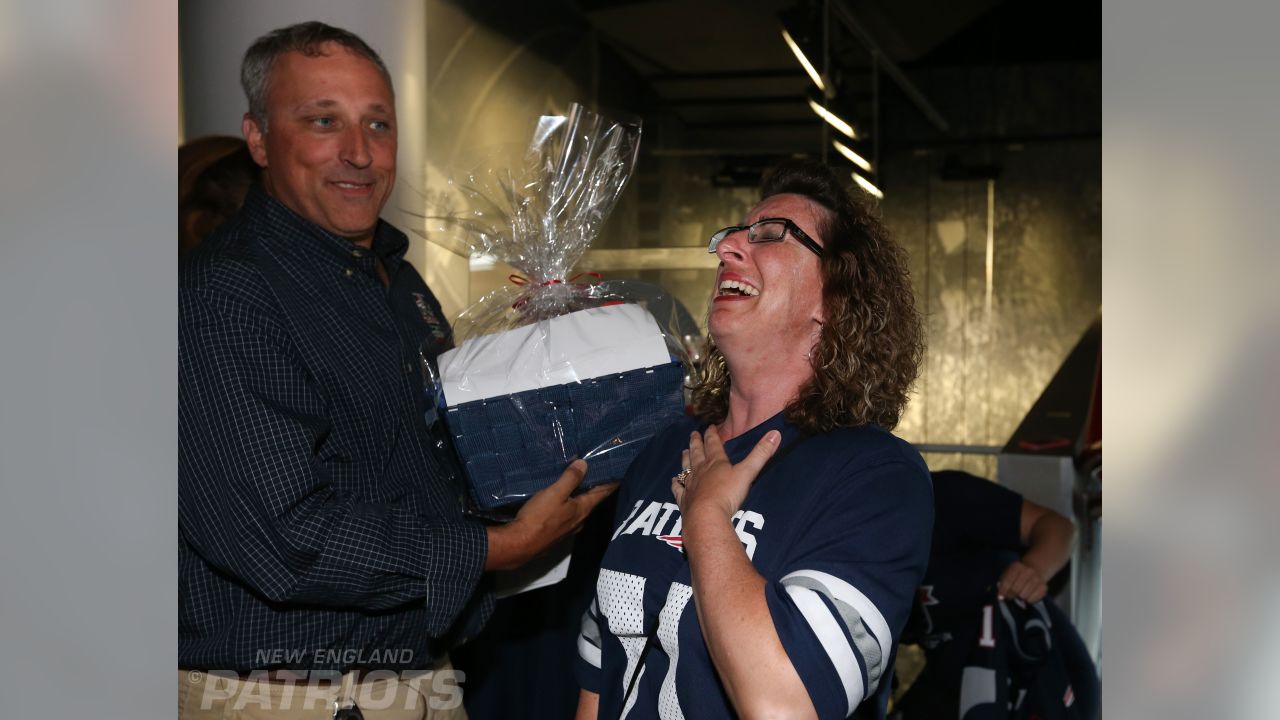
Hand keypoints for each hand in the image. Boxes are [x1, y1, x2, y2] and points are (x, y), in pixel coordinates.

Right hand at [485, 460, 617, 570]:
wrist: (519, 544)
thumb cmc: (539, 518)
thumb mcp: (555, 493)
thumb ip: (570, 479)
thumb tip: (584, 464)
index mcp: (582, 509)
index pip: (603, 492)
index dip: (611, 481)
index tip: (617, 471)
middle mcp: (579, 520)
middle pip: (592, 500)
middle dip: (595, 486)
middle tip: (595, 470)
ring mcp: (568, 528)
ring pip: (579, 508)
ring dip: (580, 495)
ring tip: (577, 481)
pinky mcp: (556, 532)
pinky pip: (567, 514)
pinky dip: (568, 503)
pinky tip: (561, 499)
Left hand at [672, 426, 779, 518]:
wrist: (707, 516)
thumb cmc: (728, 494)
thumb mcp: (748, 472)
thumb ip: (761, 453)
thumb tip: (776, 432)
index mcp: (716, 462)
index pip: (713, 444)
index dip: (712, 434)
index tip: (710, 426)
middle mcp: (700, 470)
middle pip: (697, 453)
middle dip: (696, 442)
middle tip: (693, 434)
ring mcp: (690, 485)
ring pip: (686, 468)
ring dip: (685, 458)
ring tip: (684, 451)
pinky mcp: (684, 500)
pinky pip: (678, 489)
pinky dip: (676, 484)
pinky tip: (674, 481)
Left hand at [997, 559, 1048, 602]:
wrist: (1036, 568)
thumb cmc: (1018, 573)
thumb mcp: (1008, 572)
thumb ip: (1003, 582)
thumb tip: (1001, 596)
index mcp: (1017, 567)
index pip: (1007, 582)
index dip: (1003, 591)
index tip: (1000, 597)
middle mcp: (1028, 572)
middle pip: (1016, 590)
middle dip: (1011, 595)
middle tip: (1010, 596)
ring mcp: (1037, 579)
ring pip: (1024, 596)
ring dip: (1020, 598)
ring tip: (1019, 594)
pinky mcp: (1044, 587)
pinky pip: (1033, 599)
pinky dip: (1028, 600)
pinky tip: (1027, 595)